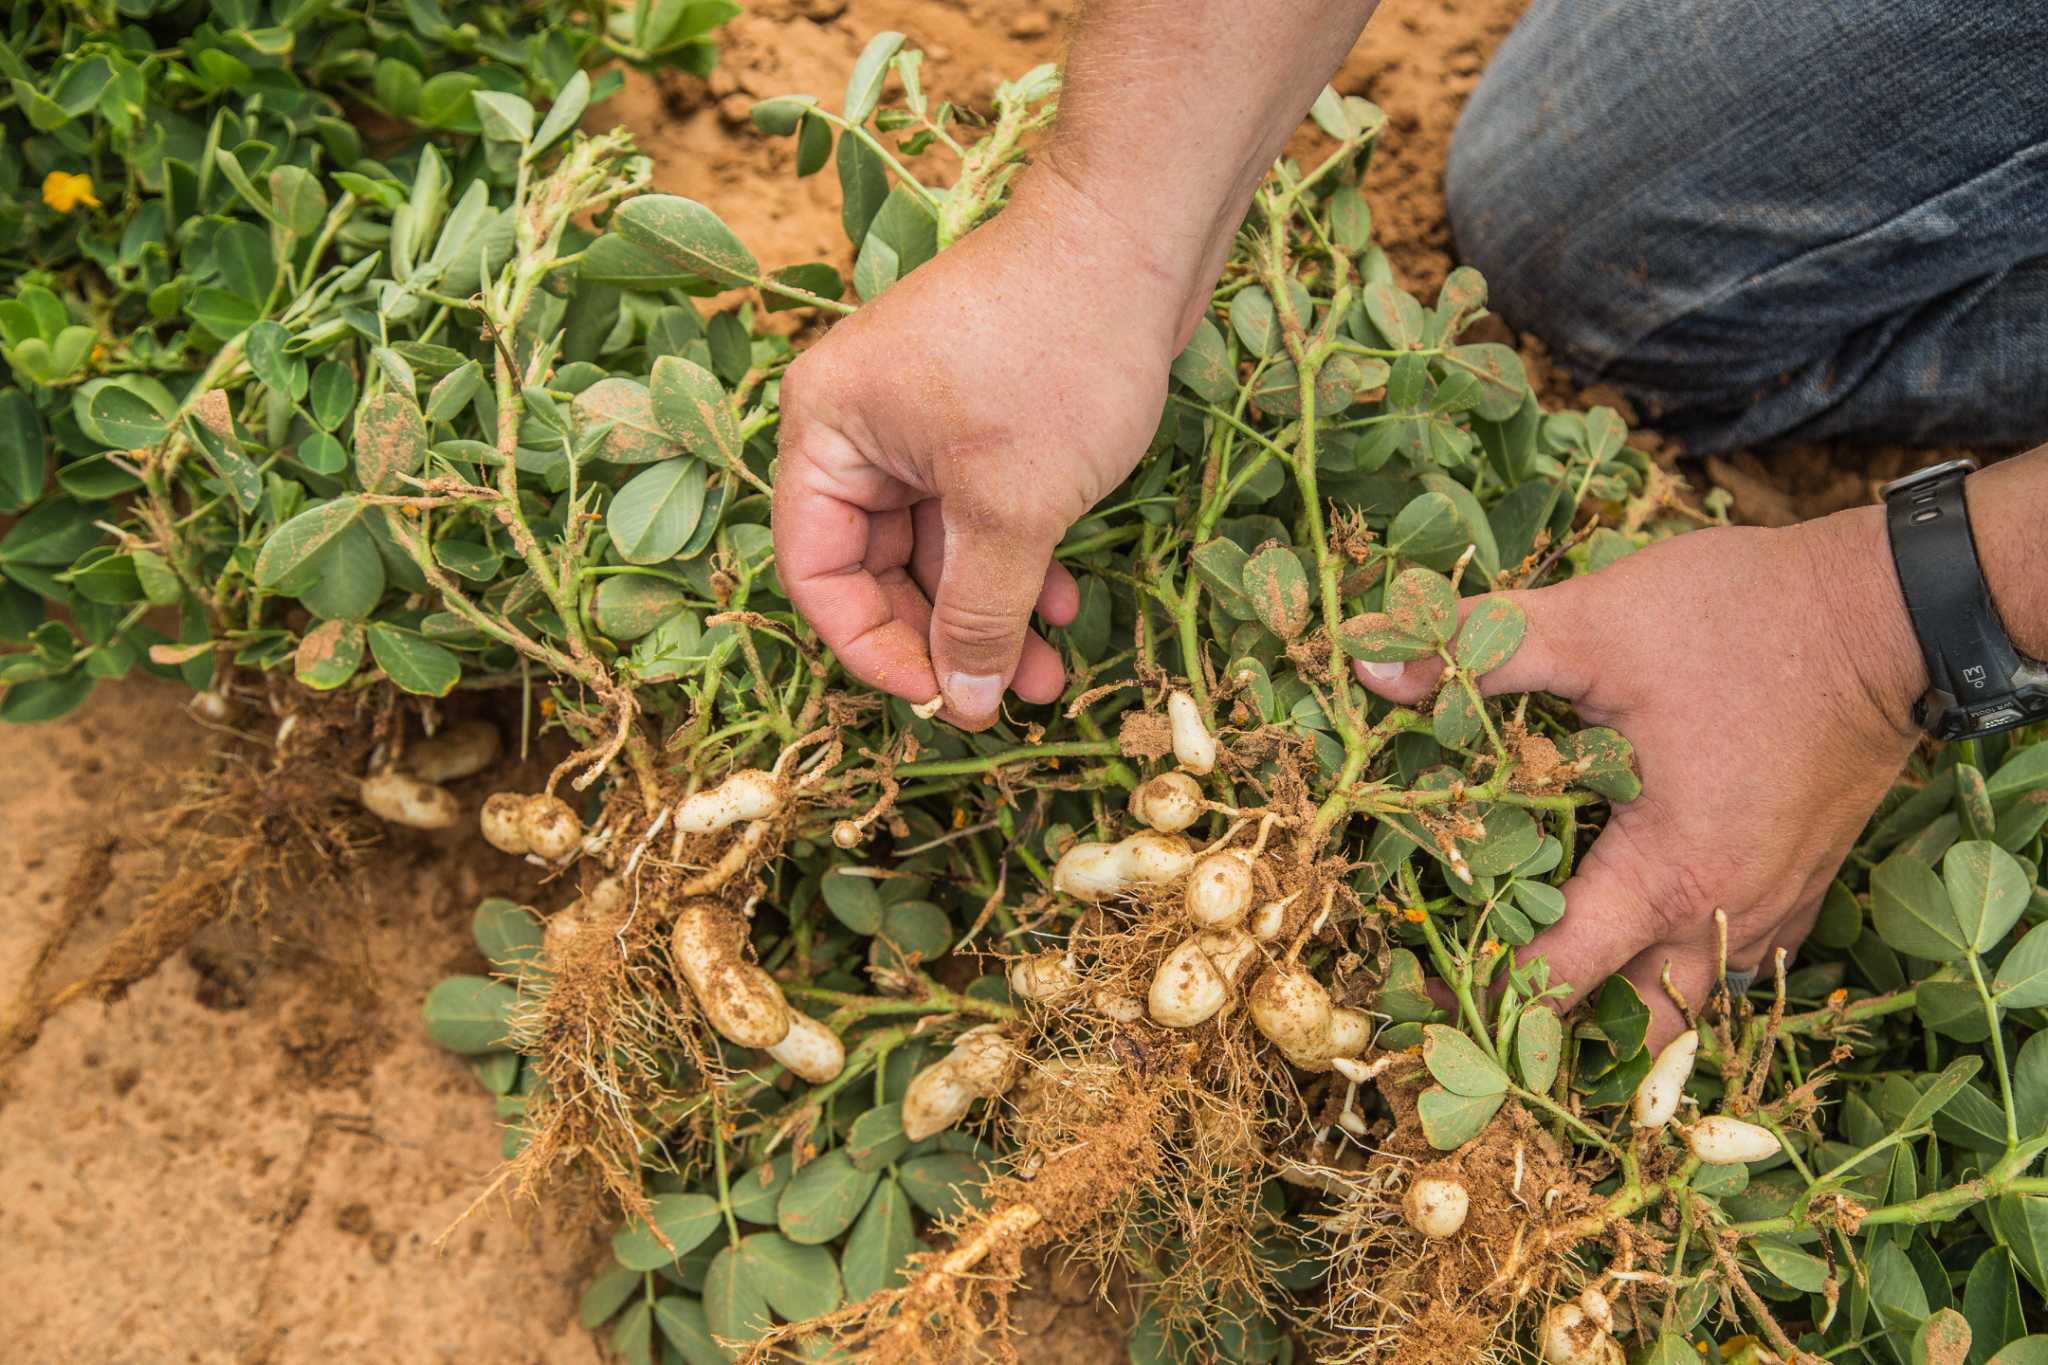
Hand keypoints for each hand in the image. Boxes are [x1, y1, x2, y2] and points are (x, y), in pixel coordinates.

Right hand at [772, 171, 1201, 728]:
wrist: (1135, 235)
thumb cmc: (1058, 357)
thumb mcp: (1013, 507)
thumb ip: (980, 613)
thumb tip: (964, 705)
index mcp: (827, 430)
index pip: (816, 572)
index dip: (871, 648)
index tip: (939, 699)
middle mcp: (859, 425)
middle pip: (877, 567)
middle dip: (946, 636)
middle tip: (1006, 698)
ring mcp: (921, 418)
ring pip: (939, 547)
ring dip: (992, 610)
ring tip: (1049, 671)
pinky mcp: (980, 417)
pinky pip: (980, 512)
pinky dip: (1018, 560)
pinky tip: (1067, 602)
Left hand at [1356, 505, 1926, 1043]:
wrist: (1891, 609)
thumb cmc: (1743, 620)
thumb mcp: (1596, 622)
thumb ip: (1479, 647)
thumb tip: (1369, 662)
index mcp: (1665, 873)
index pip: (1557, 979)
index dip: (1481, 995)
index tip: (1422, 994)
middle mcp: (1724, 913)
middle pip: (1633, 1027)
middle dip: (1559, 1036)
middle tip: (1483, 1016)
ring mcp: (1774, 903)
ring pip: (1690, 1001)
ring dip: (1623, 1006)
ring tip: (1547, 987)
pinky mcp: (1802, 878)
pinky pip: (1732, 960)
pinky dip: (1678, 964)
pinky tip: (1632, 932)